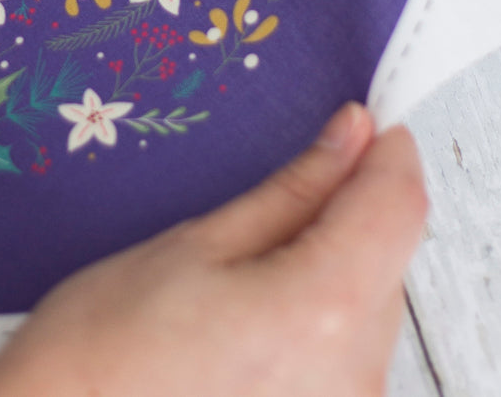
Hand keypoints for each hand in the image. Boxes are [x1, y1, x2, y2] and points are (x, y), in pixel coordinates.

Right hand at [0, 103, 426, 396]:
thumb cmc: (104, 350)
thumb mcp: (196, 244)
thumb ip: (293, 191)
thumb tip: (350, 139)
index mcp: (322, 311)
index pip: (396, 207)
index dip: (389, 154)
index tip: (371, 127)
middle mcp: (353, 375)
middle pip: (389, 261)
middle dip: (354, 215)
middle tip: (293, 188)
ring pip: (372, 311)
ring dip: (338, 271)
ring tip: (250, 272)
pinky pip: (350, 357)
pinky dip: (322, 322)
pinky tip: (257, 319)